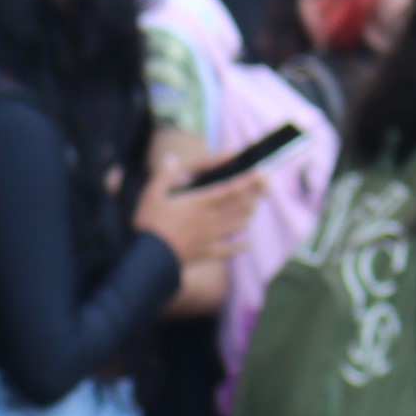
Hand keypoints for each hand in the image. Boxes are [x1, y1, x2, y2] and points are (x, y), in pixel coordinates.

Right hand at [129, 149, 260, 265]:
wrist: (149, 258)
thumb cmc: (149, 224)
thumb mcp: (151, 194)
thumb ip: (164, 175)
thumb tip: (172, 158)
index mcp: (199, 203)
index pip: (229, 190)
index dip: (247, 182)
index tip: (260, 173)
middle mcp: (209, 219)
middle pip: (239, 206)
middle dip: (255, 194)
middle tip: (266, 185)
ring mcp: (210, 237)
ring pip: (237, 225)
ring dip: (249, 215)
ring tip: (255, 206)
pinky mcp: (206, 253)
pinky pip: (229, 250)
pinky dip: (241, 246)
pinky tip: (248, 242)